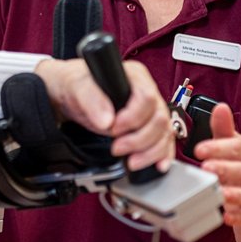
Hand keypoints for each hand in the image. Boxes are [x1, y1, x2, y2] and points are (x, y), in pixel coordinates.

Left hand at [33, 58, 174, 172]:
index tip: (113, 128)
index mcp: (135, 76)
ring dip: (149, 152)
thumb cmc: (79, 86)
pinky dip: (162, 155)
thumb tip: (106, 119)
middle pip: (159, 119)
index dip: (132, 118)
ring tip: (130, 160)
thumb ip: (92, 100)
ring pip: (164, 133)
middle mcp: (148, 92)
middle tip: (117, 147)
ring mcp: (151, 111)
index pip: (147, 98)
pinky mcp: (150, 128)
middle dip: (139, 139)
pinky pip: (166, 142)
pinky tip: (158, 165)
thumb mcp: (79, 88)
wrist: (74, 97)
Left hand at [193, 103, 240, 226]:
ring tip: (218, 193)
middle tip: (206, 169)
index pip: (237, 147)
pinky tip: (227, 216)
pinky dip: (239, 216)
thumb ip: (223, 128)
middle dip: (225, 169)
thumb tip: (220, 107)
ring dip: (233, 194)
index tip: (199, 150)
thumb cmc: (240, 163)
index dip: (217, 148)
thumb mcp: (231, 143)